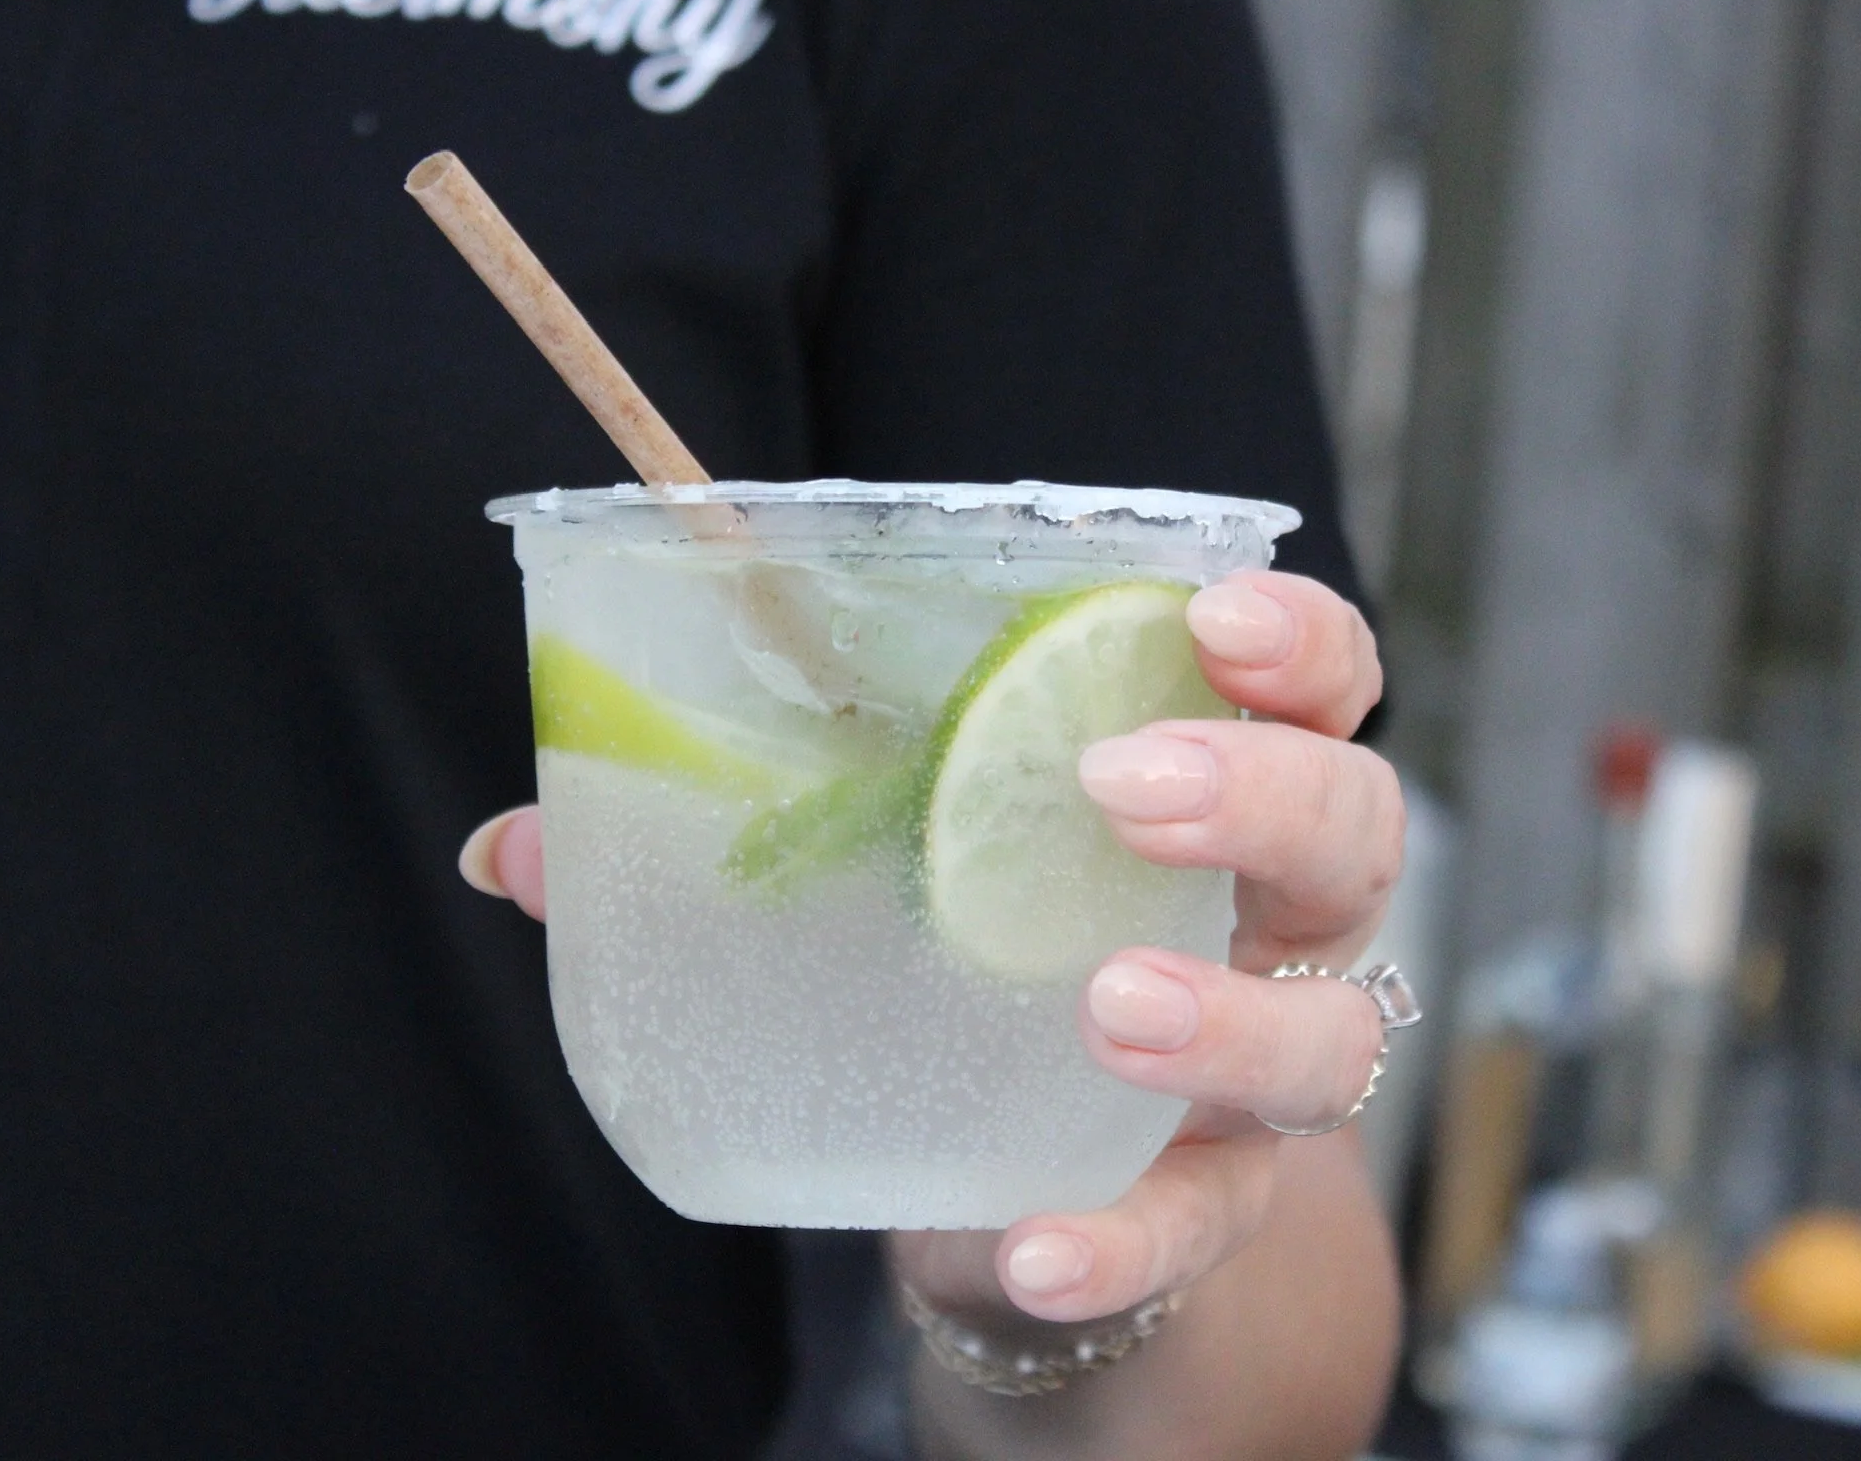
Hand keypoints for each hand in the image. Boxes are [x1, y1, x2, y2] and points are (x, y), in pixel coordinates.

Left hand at [458, 570, 1402, 1329]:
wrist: (1016, 1184)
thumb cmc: (955, 974)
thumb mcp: (856, 889)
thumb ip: (700, 851)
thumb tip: (506, 843)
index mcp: (1198, 797)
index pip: (1313, 688)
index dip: (1294, 643)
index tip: (1215, 615)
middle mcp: (1266, 924)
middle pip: (1354, 831)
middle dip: (1261, 793)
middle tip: (1122, 786)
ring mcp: (1256, 1077)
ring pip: (1326, 1036)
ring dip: (1226, 1015)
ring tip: (1107, 1003)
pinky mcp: (1205, 1208)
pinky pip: (1199, 1225)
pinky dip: (1122, 1236)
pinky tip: (1032, 1245)